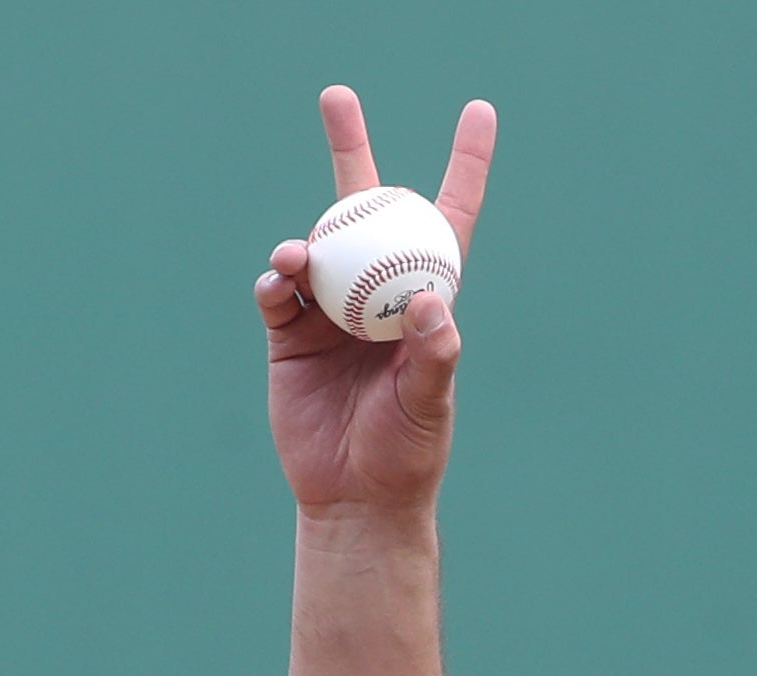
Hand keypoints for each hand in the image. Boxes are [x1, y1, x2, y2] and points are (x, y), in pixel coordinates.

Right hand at [257, 86, 494, 520]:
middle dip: (351, 149)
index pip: (448, 222)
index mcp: (426, 303)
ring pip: (316, 248)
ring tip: (301, 256)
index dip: (464, 165)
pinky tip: (281, 282)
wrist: (355, 498)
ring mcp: (331, 312)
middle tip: (338, 95)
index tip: (479, 111)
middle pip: (366, 209)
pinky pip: (278, 294)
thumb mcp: (431, 405)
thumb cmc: (409, 452)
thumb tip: (432, 301)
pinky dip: (276, 282)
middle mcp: (378, 296)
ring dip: (307, 239)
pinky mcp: (288, 336)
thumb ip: (435, 355)